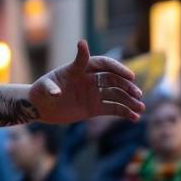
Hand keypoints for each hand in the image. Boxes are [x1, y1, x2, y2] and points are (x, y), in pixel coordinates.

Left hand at [30, 40, 144, 124]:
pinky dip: (124, 112)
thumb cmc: (39, 93)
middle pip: (113, 79)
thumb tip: (56, 93)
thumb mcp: (43, 88)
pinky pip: (112, 109)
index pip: (101, 63)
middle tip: (138, 94)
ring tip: (141, 107)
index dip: (116, 67)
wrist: (40, 107)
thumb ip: (50, 88)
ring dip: (129, 100)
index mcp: (78, 69)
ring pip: (116, 94)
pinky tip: (135, 117)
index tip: (129, 75)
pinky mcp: (94, 108)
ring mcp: (93, 93)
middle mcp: (89, 79)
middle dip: (126, 86)